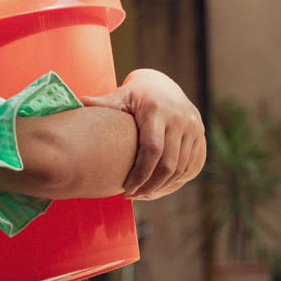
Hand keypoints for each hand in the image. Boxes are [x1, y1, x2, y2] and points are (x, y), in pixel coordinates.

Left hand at [80, 68, 205, 198]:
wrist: (163, 85)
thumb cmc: (136, 95)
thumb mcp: (120, 96)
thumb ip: (103, 103)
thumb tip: (80, 102)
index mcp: (157, 111)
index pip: (153, 150)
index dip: (140, 174)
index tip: (126, 189)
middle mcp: (180, 119)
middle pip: (168, 165)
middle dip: (150, 186)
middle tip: (132, 196)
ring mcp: (194, 128)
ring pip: (181, 169)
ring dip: (162, 187)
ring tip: (143, 194)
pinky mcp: (200, 136)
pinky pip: (192, 167)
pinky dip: (177, 182)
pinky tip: (159, 188)